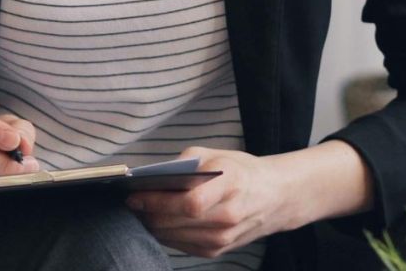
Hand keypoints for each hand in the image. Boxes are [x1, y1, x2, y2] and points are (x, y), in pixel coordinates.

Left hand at [123, 147, 293, 257]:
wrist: (274, 197)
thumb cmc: (240, 171)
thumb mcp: (214, 154)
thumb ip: (183, 163)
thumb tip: (152, 176)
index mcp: (230, 185)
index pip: (189, 203)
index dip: (158, 202)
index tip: (136, 195)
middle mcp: (229, 216)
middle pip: (176, 222)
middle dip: (147, 213)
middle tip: (130, 203)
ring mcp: (224, 238)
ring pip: (175, 237)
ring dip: (152, 225)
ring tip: (139, 212)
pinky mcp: (218, 250)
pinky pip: (182, 246)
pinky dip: (165, 235)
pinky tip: (157, 223)